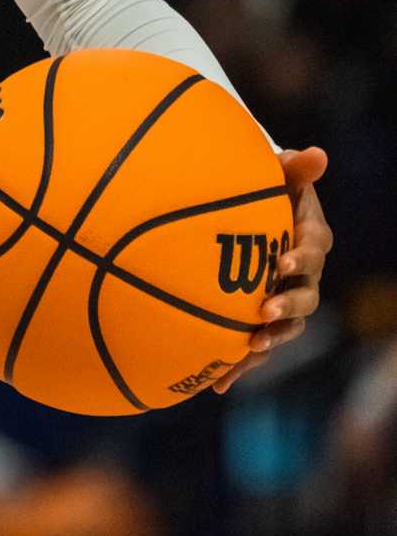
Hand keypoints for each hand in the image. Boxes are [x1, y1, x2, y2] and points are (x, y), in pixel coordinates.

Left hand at [213, 146, 330, 394]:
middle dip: (288, 305)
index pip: (314, 248)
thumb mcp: (276, 174)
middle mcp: (304, 275)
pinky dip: (239, 365)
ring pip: (288, 326)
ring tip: (251, 346)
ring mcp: (286, 300)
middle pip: (306, 295)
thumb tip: (318, 153)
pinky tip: (216, 383)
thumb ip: (294, 168)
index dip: (302, 256)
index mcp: (309, 238)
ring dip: (272, 338)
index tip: (285, 260)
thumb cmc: (264, 189)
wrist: (246, 214)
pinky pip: (256, 346)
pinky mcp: (263, 320)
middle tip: (265, 309)